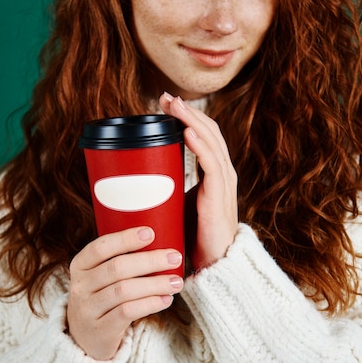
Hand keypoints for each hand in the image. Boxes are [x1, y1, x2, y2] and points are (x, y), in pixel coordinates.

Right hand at [66, 227, 183, 359]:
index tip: (150, 233)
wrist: (84, 339)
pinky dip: (149, 304)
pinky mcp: (100, 330)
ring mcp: (87, 309)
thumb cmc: (102, 299)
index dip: (125, 239)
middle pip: (117, 268)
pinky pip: (127, 312)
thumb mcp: (100, 278)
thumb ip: (121, 262)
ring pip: (123, 290)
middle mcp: (80, 286)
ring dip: (154, 284)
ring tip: (176, 282)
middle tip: (175, 258)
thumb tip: (162, 246)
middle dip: (150, 261)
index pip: (100, 247)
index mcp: (80, 265)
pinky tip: (165, 300)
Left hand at [159, 92, 237, 269]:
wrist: (213, 264)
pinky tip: (187, 132)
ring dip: (191, 120)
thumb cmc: (195, 236)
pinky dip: (200, 145)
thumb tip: (137, 180)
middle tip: (166, 98)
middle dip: (186, 112)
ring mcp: (224, 182)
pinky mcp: (219, 195)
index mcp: (214, 172)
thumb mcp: (180, 204)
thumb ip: (168, 188)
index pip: (203, 135)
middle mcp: (222, 172)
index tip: (165, 104)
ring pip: (210, 141)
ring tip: (174, 106)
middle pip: (208, 131)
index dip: (187, 117)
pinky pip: (212, 164)